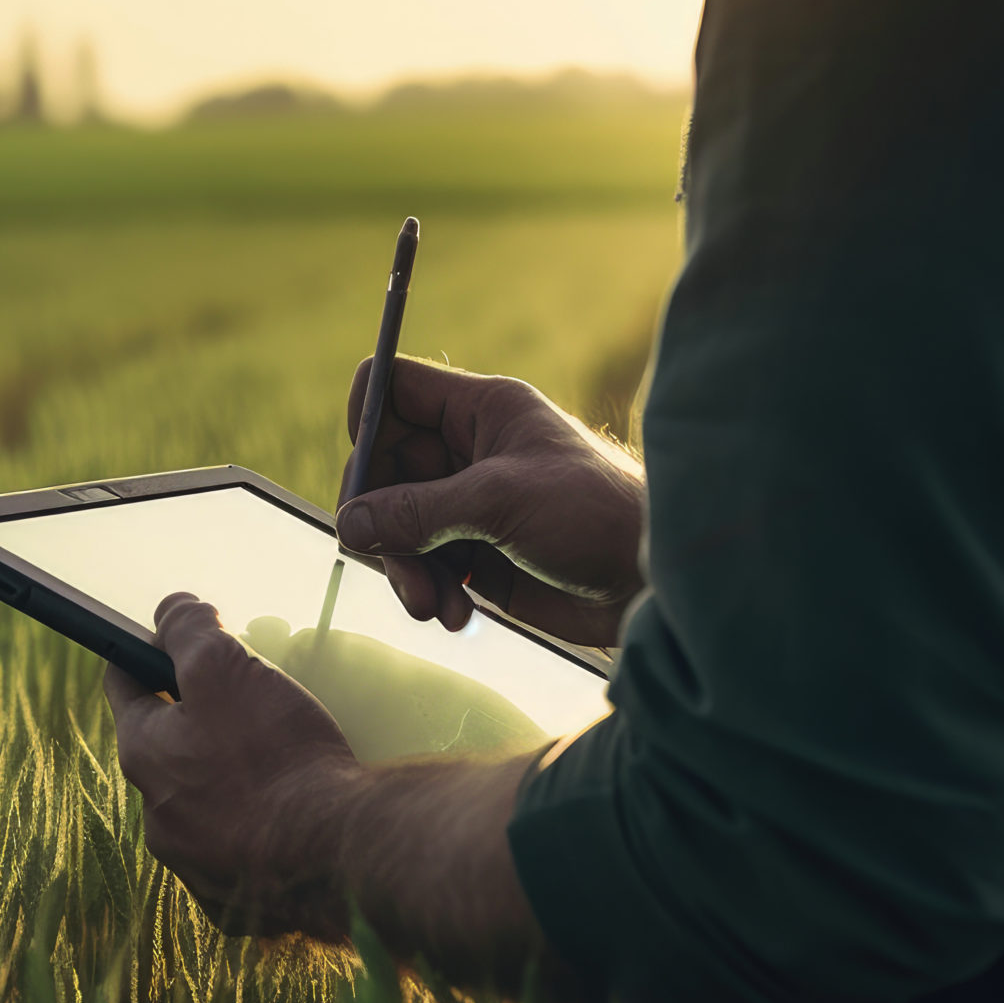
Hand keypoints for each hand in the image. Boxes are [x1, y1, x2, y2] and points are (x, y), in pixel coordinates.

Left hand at [105, 593, 597, 1002]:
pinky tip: (301, 818)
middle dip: (197, 723)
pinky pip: (245, 858)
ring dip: (231, 784)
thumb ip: (188, 630)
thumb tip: (170, 610)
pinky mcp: (241, 906)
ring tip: (283, 760)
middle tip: (245, 697)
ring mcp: (198, 868)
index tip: (168, 639)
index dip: (145, 655)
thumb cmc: (275, 754)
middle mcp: (159, 819)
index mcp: (145, 757)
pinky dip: (264, 834)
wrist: (338, 853)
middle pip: (169, 754)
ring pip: (207, 810)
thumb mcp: (224, 666)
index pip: (125, 689)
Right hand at [342, 356, 646, 646]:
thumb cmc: (597, 515)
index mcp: (481, 410)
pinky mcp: (479, 555)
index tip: (369, 473)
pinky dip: (430, 590)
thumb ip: (418, 511)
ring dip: (406, 568)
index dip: (368, 422)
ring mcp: (471, 505)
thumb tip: (348, 524)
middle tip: (397, 562)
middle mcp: (470, 452)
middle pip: (385, 469)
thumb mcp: (500, 502)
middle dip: (384, 521)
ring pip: (398, 525)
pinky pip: (424, 565)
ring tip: (433, 605)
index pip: (395, 388)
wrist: (654, 583)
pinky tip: (456, 614)